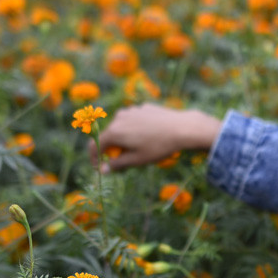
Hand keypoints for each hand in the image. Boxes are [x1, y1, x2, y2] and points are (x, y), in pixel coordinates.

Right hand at [93, 104, 222, 171]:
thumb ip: (117, 164)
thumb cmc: (158, 147)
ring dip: (124, 139)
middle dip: (112, 149)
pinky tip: (150, 136)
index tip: (99, 167)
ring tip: (139, 149)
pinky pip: (134, 121)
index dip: (95, 158)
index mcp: (114, 131)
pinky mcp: (143, 108)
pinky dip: (136, 130)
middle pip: (109, 135)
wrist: (183, 128)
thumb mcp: (137, 160)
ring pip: (122, 127)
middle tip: (122, 161)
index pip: (95, 145)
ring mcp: (131, 110)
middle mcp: (119, 118)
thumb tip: (103, 169)